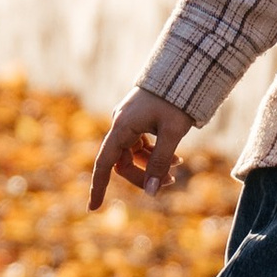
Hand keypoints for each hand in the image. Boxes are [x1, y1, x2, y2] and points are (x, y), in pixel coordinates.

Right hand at [90, 91, 192, 211]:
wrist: (183, 68)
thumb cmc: (177, 99)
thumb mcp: (172, 133)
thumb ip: (161, 163)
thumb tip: (152, 192)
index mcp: (123, 126)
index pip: (105, 163)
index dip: (98, 186)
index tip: (93, 208)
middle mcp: (121, 123)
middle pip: (123, 161)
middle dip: (143, 175)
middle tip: (171, 182)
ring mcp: (129, 120)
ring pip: (134, 153)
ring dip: (153, 164)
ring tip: (178, 168)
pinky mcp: (138, 118)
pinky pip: (141, 142)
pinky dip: (155, 152)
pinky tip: (176, 158)